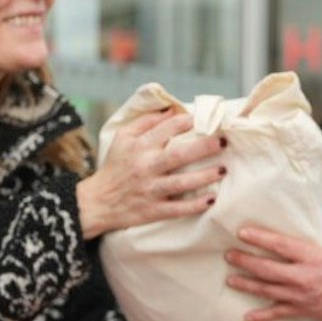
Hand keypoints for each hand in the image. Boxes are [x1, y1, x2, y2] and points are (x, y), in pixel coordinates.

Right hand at [78, 109, 225, 239]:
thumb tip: (172, 110)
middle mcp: (145, 167)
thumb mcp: (123, 138)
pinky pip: (177, 209)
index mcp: (139, 146)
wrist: (98, 202)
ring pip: (181, 183)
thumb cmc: (115, 166)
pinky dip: (195, 205)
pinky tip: (212, 199)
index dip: (185, 122)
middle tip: (222, 142)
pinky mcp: (153, 210)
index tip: (202, 119)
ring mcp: (150, 190)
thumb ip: (146, 122)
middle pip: (178, 155)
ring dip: (204, 176)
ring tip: (223, 169)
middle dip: (203, 147)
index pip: (166, 129)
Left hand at [225, 204, 321, 320]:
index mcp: (311, 257)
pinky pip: (278, 313)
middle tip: (229, 255)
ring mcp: (298, 295)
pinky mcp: (301, 310)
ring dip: (247, 284)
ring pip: (267, 289)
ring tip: (230, 279)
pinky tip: (248, 317)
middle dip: (245, 261)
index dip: (260, 238)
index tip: (242, 233)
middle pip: (266, 268)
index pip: (280, 245)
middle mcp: (300, 276)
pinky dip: (262, 316)